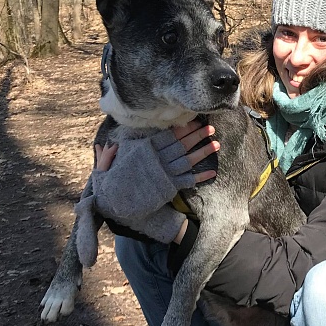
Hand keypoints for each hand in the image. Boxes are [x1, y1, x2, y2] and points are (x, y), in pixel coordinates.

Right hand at [95, 119, 219, 182]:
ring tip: (216, 144)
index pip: (168, 136)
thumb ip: (113, 152)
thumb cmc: (113, 183)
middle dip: (197, 135)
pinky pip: (188, 180)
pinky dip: (201, 176)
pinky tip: (212, 171)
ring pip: (188, 160)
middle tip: (211, 127)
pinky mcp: (169, 187)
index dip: (183, 129)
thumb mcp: (111, 163)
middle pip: (182, 145)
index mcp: (146, 150)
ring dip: (203, 152)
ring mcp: (165, 173)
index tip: (194, 122)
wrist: (117, 204)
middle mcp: (158, 159)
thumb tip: (108, 144)